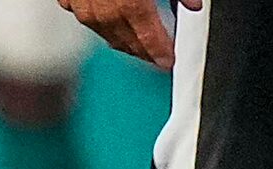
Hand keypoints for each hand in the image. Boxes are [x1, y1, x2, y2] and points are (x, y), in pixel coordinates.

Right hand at [59, 0, 189, 70]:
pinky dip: (96, 20)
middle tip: (152, 54)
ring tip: (131, 42)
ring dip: (119, 39)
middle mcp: (104, 8)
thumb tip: (191, 4)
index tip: (167, 60)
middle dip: (141, 50)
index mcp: (131, 4)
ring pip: (102, 31)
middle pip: (126, 41)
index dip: (161, 53)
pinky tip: (104, 19)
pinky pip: (82, 14)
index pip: (150, 41)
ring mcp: (81, 2)